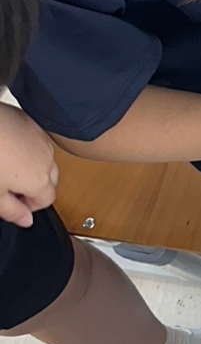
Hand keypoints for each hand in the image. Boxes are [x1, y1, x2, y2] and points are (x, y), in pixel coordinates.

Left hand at [0, 104, 57, 226]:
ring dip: (32, 166)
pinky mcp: (33, 123)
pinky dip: (27, 148)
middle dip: (35, 186)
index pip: (47, 201)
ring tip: (6, 164)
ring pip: (45, 160)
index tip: (14, 203)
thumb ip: (13, 212)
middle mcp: (48, 158)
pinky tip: (7, 147)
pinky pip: (37, 142)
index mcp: (40, 180)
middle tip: (9, 186)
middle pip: (50, 180)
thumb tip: (26, 221)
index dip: (28, 206)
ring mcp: (42, 138)